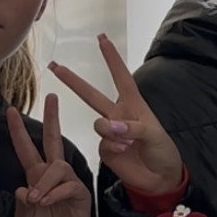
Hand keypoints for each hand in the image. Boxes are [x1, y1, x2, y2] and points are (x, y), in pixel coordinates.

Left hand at [7, 95, 93, 216]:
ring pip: (57, 166)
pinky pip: (68, 185)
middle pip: (53, 140)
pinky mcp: (80, 193)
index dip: (18, 131)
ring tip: (38, 199)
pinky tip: (48, 202)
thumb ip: (22, 205)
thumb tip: (24, 189)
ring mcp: (68, 182)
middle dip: (52, 118)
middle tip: (52, 97)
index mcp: (36, 176)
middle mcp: (53, 174)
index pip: (26, 148)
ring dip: (45, 181)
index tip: (10, 111)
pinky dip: (56, 193)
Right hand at [48, 34, 184, 195]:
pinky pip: (102, 143)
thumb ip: (133, 127)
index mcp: (134, 105)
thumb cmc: (162, 151)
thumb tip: (111, 124)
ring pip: (98, 123)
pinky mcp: (105, 149)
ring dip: (110, 131)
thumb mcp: (155, 136)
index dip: (112, 58)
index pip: (121, 77)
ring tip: (128, 142)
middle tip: (54, 65)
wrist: (160, 178)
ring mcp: (110, 133)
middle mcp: (119, 115)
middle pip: (92, 94)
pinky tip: (124, 152)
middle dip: (73, 80)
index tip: (102, 38)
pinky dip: (113, 147)